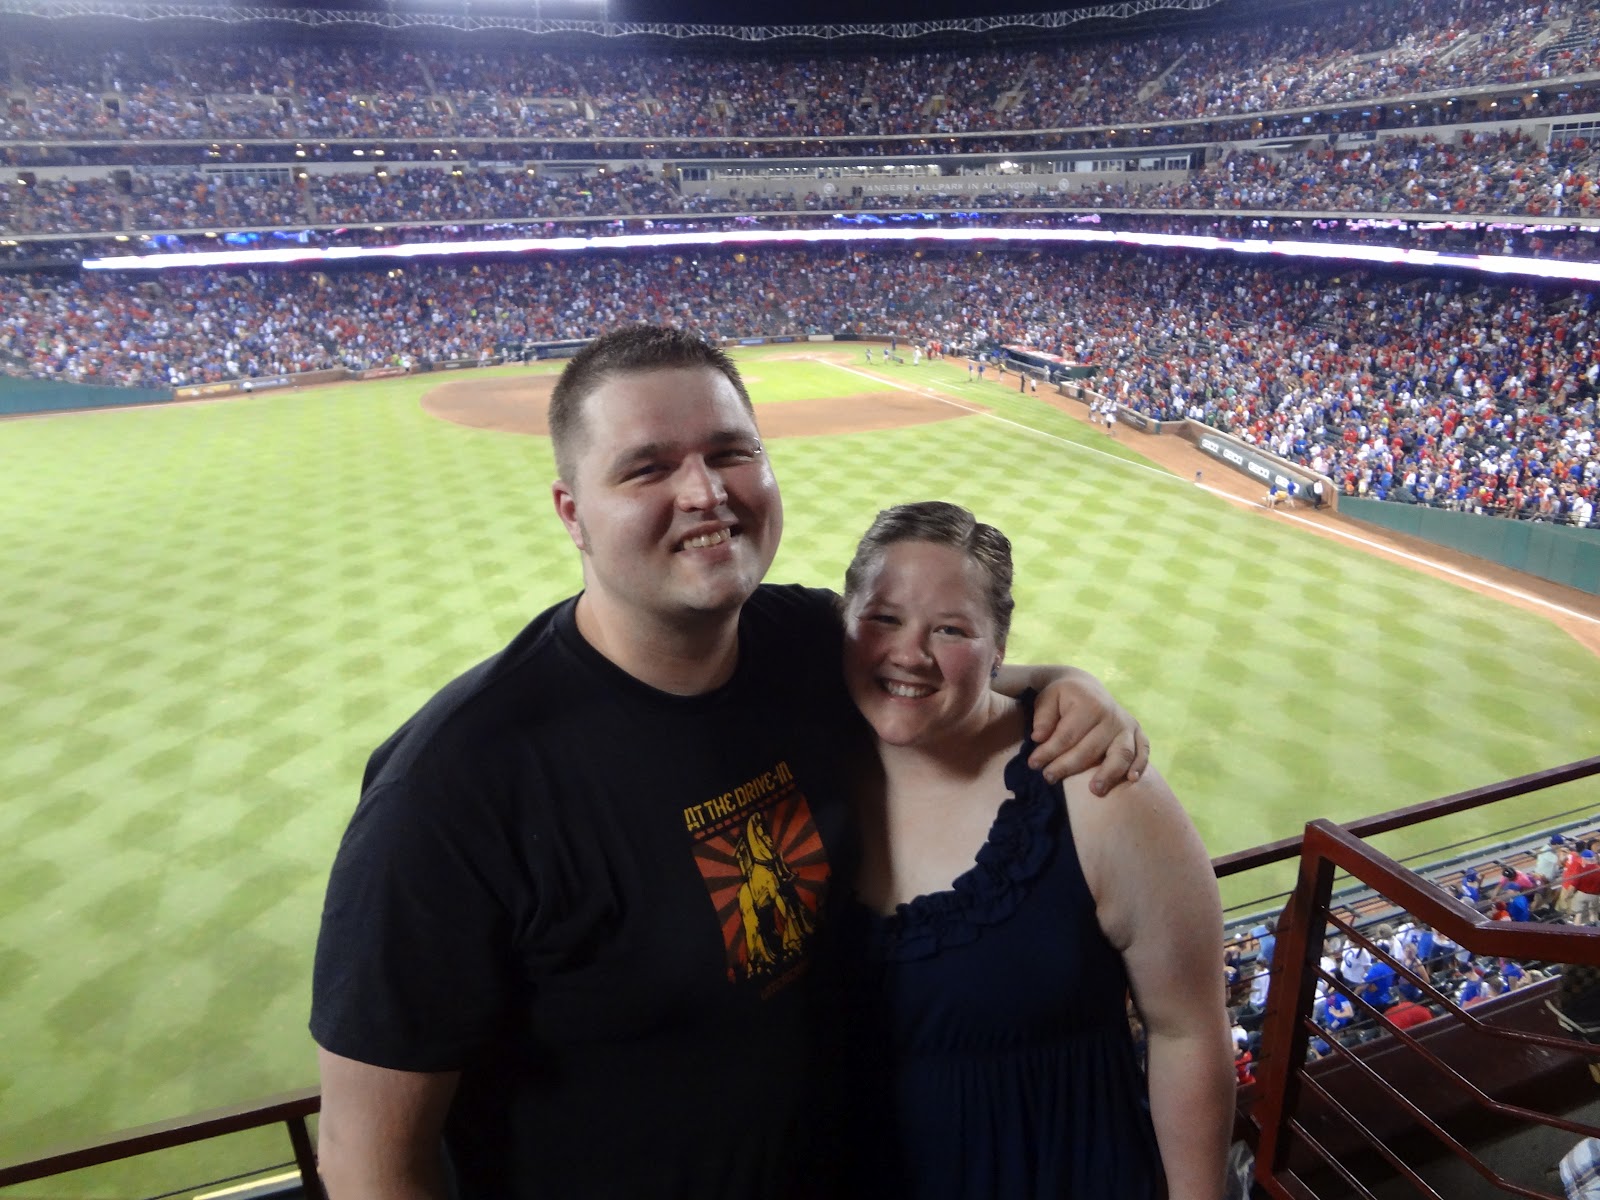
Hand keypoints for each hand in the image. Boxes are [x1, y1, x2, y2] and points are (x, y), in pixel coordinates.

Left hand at [1026, 667, 1149, 792]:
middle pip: (1090, 748)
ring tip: (1095, 790)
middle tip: (1049, 778)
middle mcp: (1111, 714)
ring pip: (1120, 753)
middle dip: (1068, 766)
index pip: (1067, 735)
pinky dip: (1140, 765)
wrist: (1086, 687)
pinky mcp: (1137, 732)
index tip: (1033, 764)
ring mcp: (1126, 725)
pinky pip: (1143, 750)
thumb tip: (1039, 737)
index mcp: (1088, 704)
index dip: (1049, 752)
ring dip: (1109, 773)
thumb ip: (1042, 717)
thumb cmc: (1063, 697)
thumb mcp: (1047, 698)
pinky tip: (1131, 779)